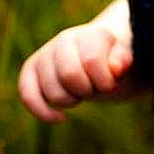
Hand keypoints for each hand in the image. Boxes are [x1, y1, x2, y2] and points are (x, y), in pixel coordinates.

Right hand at [17, 22, 134, 121]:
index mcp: (89, 35)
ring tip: (80, 92)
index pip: (91, 61)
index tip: (111, 83)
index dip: (105, 81)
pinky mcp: (30, 71)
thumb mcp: (125, 62)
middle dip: (86, 90)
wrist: (100, 61)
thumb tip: (116, 68)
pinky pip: (28, 95)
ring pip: (52, 91)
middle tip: (94, 88)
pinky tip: (61, 119)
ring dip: (71, 101)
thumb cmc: (113, 64)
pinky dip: (44, 112)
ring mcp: (45, 55)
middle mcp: (64, 40)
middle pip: (69, 75)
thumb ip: (123, 61)